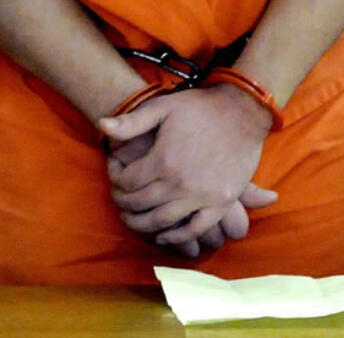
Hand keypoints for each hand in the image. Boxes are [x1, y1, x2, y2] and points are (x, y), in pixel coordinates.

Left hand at [98, 84, 276, 253]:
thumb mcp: (163, 107)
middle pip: (142, 203)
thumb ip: (132, 121)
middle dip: (124, 203)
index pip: (128, 181)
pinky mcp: (221, 203)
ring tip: (132, 219)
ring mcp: (202, 196)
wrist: (242, 112)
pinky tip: (164, 234)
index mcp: (164, 160)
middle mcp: (180, 183)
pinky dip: (177, 237)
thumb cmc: (200, 107)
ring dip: (143, 224)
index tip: (113, 175)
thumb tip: (101, 125)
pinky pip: (195, 229)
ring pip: (163, 221)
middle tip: (118, 199)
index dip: (116, 180)